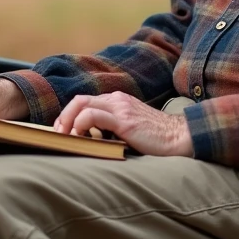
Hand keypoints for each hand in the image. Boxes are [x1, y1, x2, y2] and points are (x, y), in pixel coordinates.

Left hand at [53, 92, 193, 156]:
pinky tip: (80, 136)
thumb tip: (91, 139)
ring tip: (65, 137)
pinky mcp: (124, 121)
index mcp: (118, 101)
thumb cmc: (157, 138)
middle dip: (63, 116)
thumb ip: (113, 128)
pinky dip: (80, 124)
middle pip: (79, 100)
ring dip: (67, 120)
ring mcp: (121, 108)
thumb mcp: (131, 128)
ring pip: (82, 104)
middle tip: (58, 134)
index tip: (63, 131)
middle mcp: (117, 100)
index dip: (69, 114)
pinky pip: (93, 116)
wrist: (180, 136)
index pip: (86, 101)